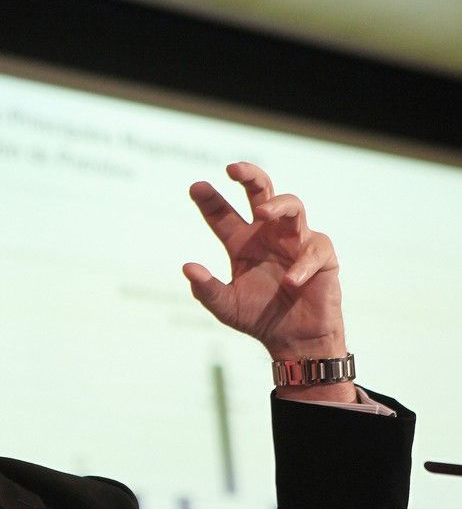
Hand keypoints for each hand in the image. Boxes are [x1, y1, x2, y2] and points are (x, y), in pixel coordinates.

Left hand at [183, 162, 346, 361]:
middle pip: (261, 193)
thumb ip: (206, 289)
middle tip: (233, 169)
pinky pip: (314, 249)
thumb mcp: (226, 306)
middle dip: (249, 176)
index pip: (222, 214)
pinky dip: (302, 264)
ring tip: (262, 212)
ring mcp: (296, 241)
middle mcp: (267, 235)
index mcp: (241, 242)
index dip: (210, 200)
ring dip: (278, 205)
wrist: (293, 340)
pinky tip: (290, 281)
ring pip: (292, 207)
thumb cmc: (259, 318)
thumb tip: (187, 267)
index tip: (195, 187)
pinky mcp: (321, 255)